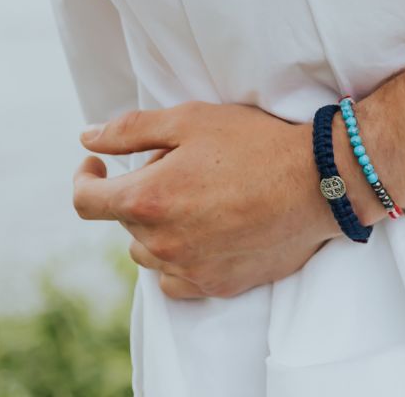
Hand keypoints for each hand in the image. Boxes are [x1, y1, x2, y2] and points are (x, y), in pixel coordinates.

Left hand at [73, 103, 340, 299]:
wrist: (319, 181)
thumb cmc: (257, 143)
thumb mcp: (194, 119)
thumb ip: (132, 129)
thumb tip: (87, 137)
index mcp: (149, 198)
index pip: (87, 201)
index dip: (85, 178)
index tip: (96, 165)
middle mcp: (162, 242)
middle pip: (125, 222)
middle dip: (142, 192)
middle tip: (182, 166)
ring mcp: (189, 269)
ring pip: (148, 253)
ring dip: (158, 228)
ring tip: (197, 199)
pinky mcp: (217, 285)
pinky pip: (176, 280)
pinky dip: (179, 259)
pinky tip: (205, 234)